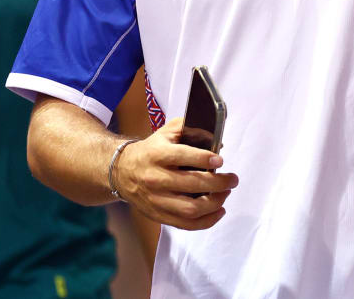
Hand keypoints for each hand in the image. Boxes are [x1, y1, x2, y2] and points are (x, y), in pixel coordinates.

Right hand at [114, 117, 237, 230]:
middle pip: (192, 185)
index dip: (204, 159)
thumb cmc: (151, 151)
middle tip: (232, 179)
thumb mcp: (166, 132)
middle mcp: (155, 178)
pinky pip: (185, 224)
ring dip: (215, 203)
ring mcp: (156, 200)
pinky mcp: (158, 215)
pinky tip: (219, 211)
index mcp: (157, 155)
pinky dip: (206, 221)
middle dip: (219, 183)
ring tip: (226, 193)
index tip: (220, 160)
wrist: (120, 171)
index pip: (182, 156)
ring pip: (191, 209)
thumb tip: (216, 138)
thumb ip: (190, 128)